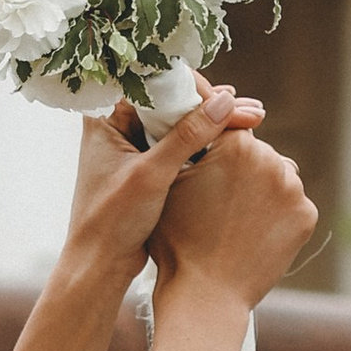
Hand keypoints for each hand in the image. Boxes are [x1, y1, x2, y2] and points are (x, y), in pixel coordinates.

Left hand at [61, 80, 262, 289]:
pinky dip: (204, 141)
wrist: (98, 265)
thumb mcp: (152, 175)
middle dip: (211, 104)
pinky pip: (178, 143)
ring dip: (212, 122)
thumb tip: (226, 102)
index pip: (153, 85)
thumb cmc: (111, 221)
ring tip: (251, 118)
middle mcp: (115, 126)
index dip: (194, 88)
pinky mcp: (144, 165)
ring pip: (177, 122)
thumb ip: (188, 136)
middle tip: (250, 109)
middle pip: (170, 101)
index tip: (228, 98)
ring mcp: (131, 146)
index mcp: (104, 118)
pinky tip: (233, 138)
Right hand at [147, 126, 315, 312]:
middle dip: (240, 169)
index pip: (229, 128)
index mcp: (237, 146)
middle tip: (217, 199)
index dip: (215, 147)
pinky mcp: (306, 216)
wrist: (206, 295)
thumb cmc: (178, 241)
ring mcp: (294, 189)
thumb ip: (188, 146)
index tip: (207, 164)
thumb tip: (197, 124)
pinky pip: (291, 204)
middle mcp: (272, 160)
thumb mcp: (169, 183)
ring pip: (276, 176)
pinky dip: (275, 214)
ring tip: (234, 218)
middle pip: (257, 153)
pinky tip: (252, 232)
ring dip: (260, 189)